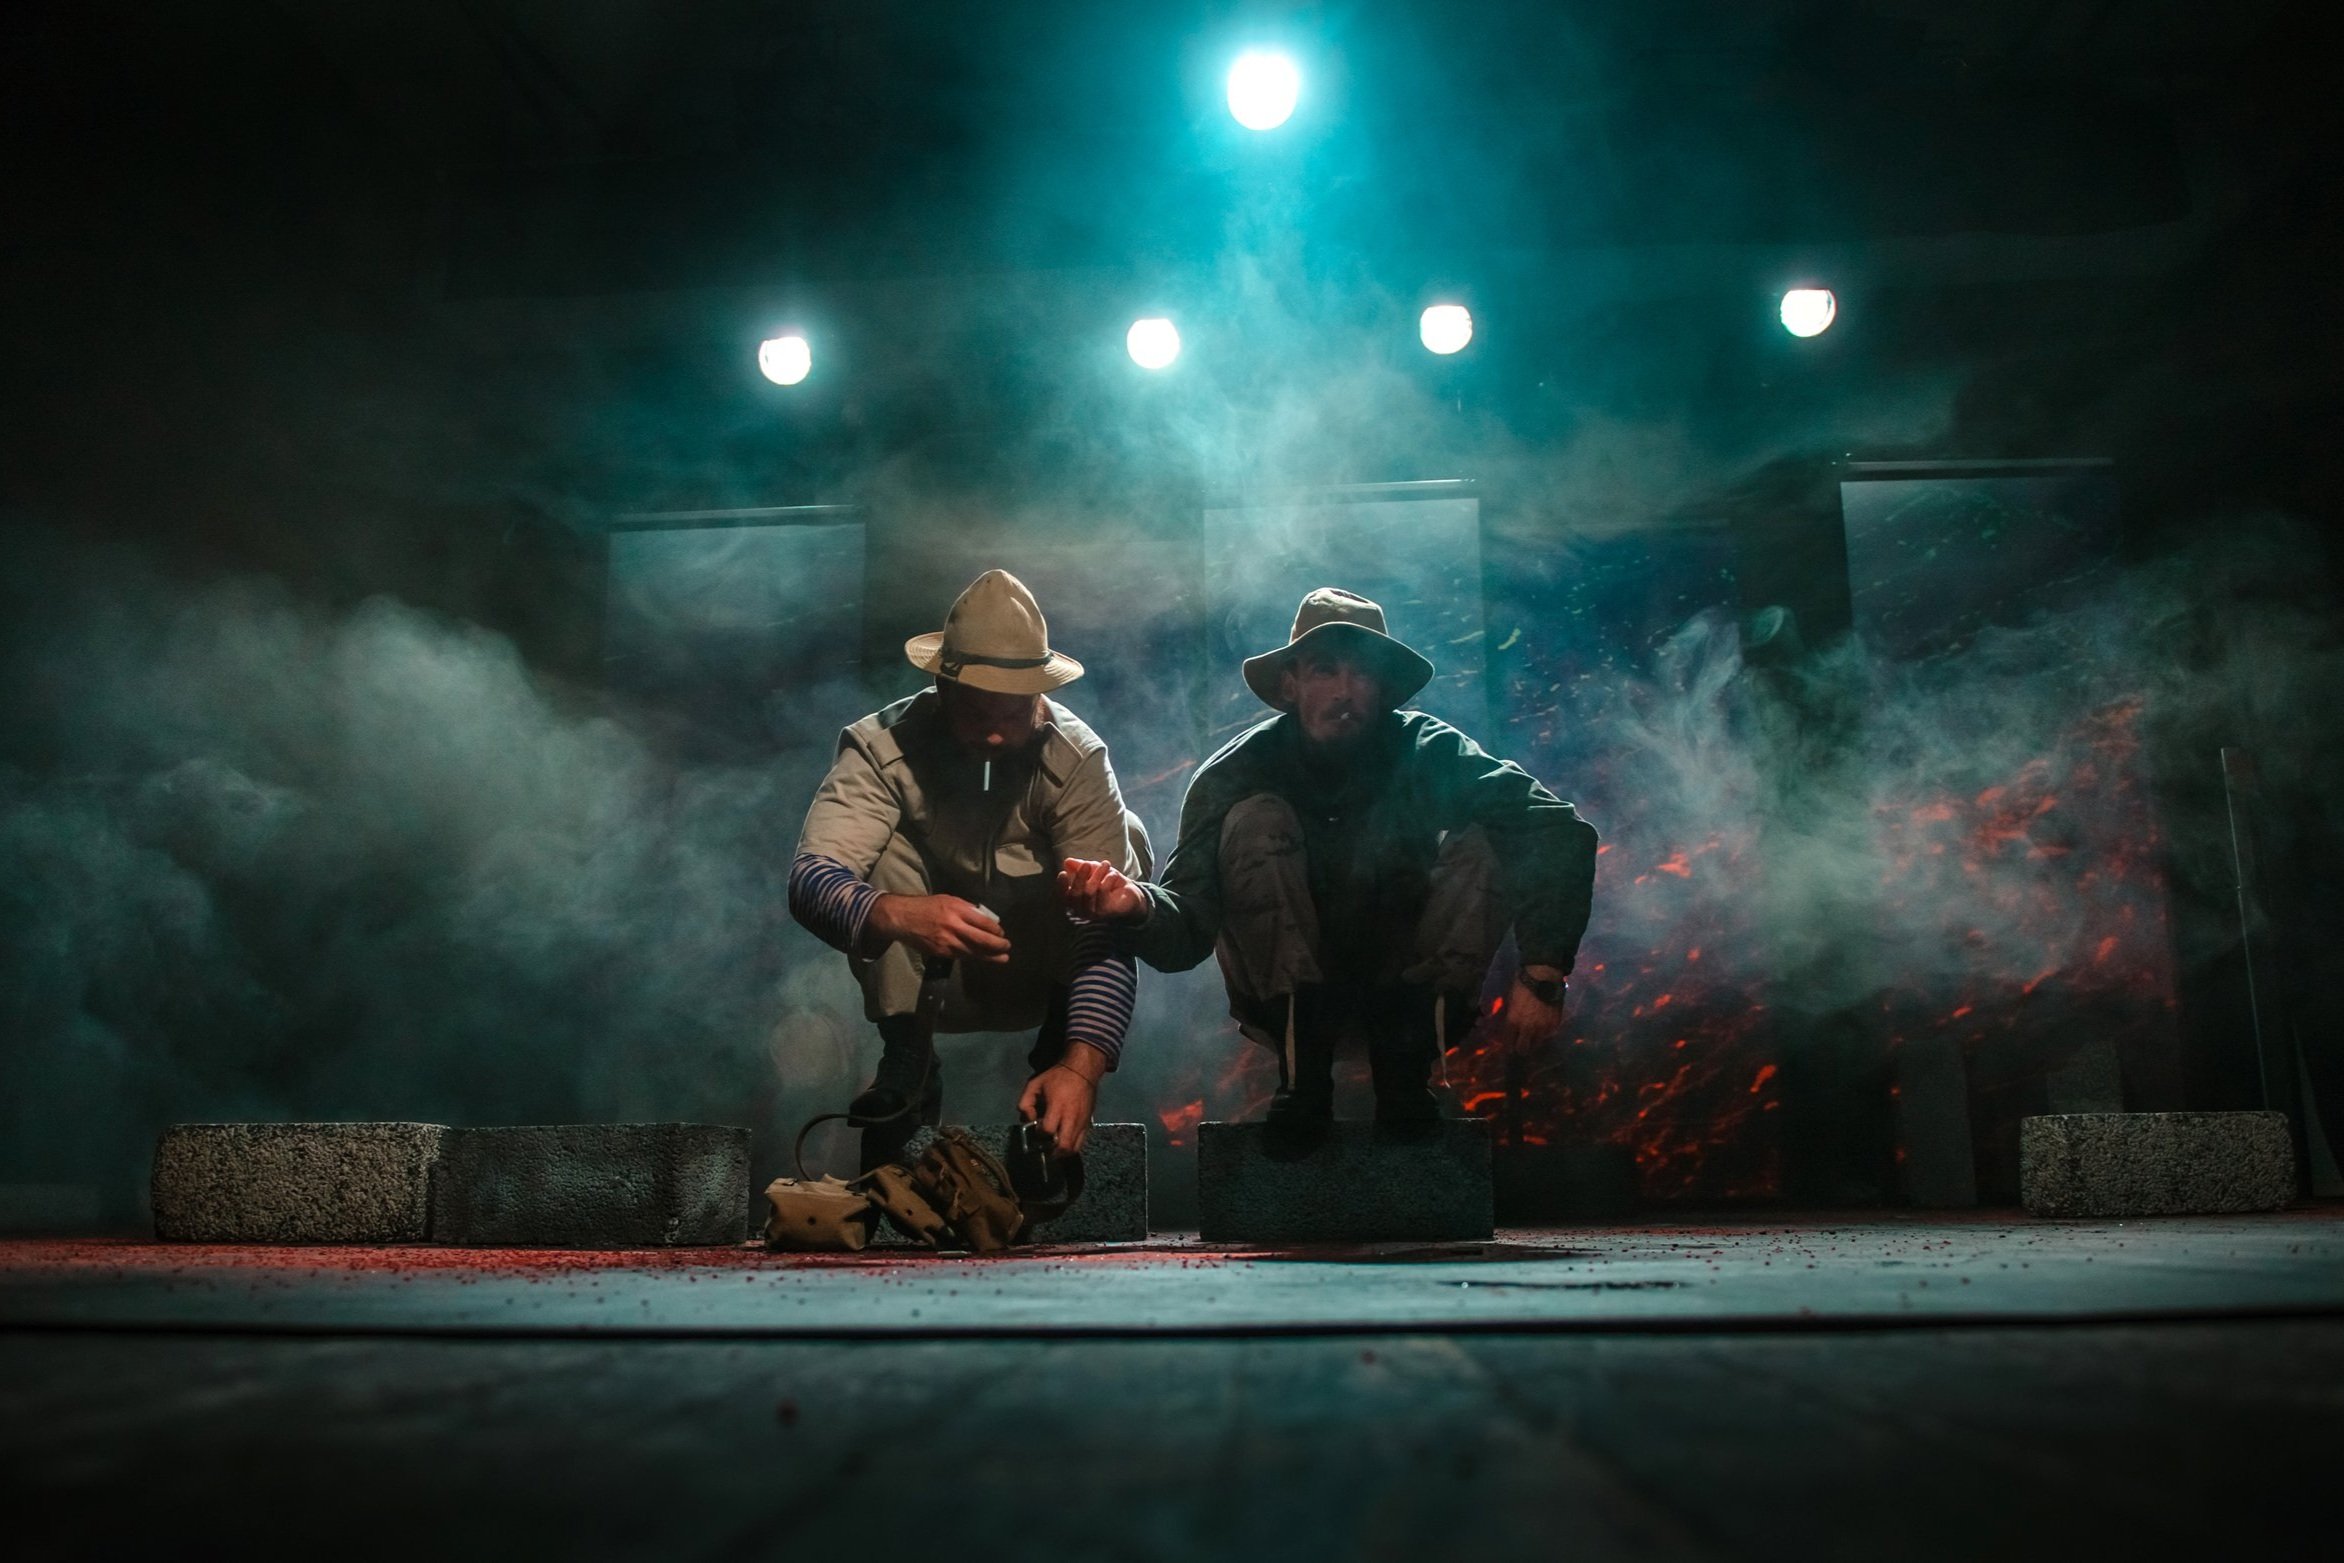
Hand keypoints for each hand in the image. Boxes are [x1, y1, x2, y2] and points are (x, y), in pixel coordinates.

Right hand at [865, 893, 1010, 963]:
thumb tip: (984, 919)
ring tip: (1002, 958)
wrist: (902, 918)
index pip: (984, 922)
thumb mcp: (948, 900)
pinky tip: (981, 958)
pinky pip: (961, 956)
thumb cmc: (926, 906)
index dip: (996, 930)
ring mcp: (947, 941)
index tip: (1002, 933)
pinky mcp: (941, 952)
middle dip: (998, 945)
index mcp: (957, 909)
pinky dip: (973, 957)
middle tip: (1007, 947)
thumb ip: (966, 909)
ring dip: (989, 956)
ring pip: (973, 952)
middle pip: (982, 939)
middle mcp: (954, 926)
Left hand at [1018, 1043, 1107, 1155]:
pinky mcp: (1088, 1123)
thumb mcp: (1034, 1084)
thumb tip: (1028, 1120)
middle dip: (1052, 1152)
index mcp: (1058, 1106)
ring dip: (1062, 1153)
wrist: (1083, 1070)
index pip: (1048, 1130)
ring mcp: (1082, 1122)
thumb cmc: (1057, 1077)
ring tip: (1053, 1150)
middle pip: (1064, 1146)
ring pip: (1074, 1148)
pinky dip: (1071, 1147)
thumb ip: (1025, 1103)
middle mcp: (1072, 1118)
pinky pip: (1081, 1143)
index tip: (1036, 1129)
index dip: (1039, 1134)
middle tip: (1045, 1150)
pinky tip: (1063, 1142)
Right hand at [1058, 857, 1148, 923]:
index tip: (1063, 873)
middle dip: (1079, 877)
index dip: (1061, 886)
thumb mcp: (1093, 870)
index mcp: (1075, 901)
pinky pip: (1103, 894)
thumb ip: (1080, 866)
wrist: (1129, 892)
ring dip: (1097, 875)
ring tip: (1106, 864)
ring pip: (1089, 893)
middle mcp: (1081, 909)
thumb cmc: (1107, 881)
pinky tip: (1113, 874)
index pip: (1063, 896)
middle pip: (1075, 895)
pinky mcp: (1106, 912)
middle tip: (1086, 864)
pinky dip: (1107, 880)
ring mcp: (1093, 913)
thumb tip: (1067, 861)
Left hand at [1498, 966, 1567, 1049]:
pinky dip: (1545, 1032)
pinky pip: (1549, 1034)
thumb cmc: (1521, 985)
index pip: (1508, 1043)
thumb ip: (1509, 1016)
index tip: (1509, 1045)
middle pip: (1523, 1049)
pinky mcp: (1555, 1024)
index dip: (1508, 1046)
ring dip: (1534, 1040)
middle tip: (1521, 1044)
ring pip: (1537, 1043)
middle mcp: (1528, 1028)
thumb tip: (1507, 1025)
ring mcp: (1543, 1027)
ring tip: (1533, 1035)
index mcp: (1513, 1022)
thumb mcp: (1509, 1001)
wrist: (1543, 976)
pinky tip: (1543, 1026)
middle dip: (1520, 1048)